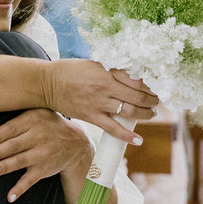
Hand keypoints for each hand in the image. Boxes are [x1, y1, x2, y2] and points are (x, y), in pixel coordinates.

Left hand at [0, 110, 92, 201]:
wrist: (75, 143)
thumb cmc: (46, 125)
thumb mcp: (36, 113)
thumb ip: (17, 116)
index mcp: (33, 120)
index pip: (13, 128)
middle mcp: (39, 137)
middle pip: (15, 145)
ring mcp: (43, 154)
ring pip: (21, 161)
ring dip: (6, 167)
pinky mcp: (45, 169)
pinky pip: (30, 180)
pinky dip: (20, 189)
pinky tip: (10, 197)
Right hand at [41, 60, 156, 142]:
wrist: (46, 84)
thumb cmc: (69, 71)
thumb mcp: (93, 63)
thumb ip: (111, 69)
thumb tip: (132, 76)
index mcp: (106, 72)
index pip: (136, 80)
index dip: (149, 86)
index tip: (155, 88)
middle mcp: (104, 88)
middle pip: (137, 97)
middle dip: (152, 101)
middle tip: (157, 102)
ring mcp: (98, 104)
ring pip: (129, 112)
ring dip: (145, 115)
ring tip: (151, 115)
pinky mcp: (90, 116)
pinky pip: (112, 128)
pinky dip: (127, 135)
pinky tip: (138, 140)